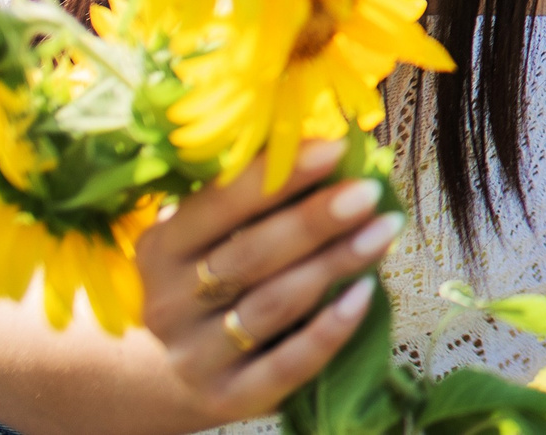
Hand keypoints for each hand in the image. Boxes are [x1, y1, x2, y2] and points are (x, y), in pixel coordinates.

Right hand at [134, 139, 402, 422]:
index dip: (279, 175)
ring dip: (335, 263)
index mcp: (161, 249)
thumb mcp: (212, 238)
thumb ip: (257, 201)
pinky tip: (366, 294)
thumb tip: (335, 150)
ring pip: (273, 304)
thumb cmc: (212, 279)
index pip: (218, 205)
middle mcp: (168, 304)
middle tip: (368, 191)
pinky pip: (286, 363)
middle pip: (249, 255)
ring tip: (385, 230)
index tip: (336, 149)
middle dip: (314, 220)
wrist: (169, 373)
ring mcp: (194, 356)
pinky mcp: (227, 397)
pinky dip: (329, 330)